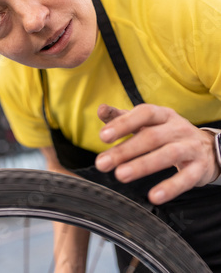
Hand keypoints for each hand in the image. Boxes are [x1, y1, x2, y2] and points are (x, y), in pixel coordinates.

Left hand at [95, 103, 219, 204]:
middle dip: (125, 150)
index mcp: (163, 114)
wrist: (207, 148)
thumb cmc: (168, 133)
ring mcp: (190, 147)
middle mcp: (177, 128)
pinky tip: (154, 196)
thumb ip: (122, 117)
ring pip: (167, 155)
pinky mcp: (198, 168)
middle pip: (151, 136)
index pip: (143, 113)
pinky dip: (170, 187)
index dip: (123, 123)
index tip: (103, 136)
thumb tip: (101, 109)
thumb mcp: (148, 123)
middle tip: (102, 163)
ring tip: (121, 175)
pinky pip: (186, 178)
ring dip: (142, 166)